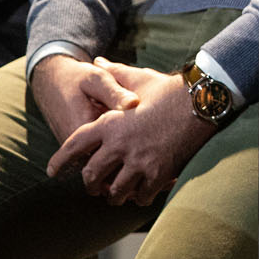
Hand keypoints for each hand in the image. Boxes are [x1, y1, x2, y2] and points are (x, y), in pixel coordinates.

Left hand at [46, 59, 216, 205]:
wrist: (205, 100)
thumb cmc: (172, 89)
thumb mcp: (141, 78)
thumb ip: (115, 73)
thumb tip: (97, 61)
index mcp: (111, 123)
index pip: (75, 146)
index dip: (60, 161)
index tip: (53, 172)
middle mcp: (121, 145)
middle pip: (92, 176)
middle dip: (91, 185)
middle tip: (95, 187)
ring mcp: (140, 161)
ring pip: (115, 191)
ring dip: (115, 195)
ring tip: (118, 194)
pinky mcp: (160, 172)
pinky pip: (142, 196)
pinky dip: (140, 197)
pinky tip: (142, 193)